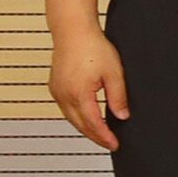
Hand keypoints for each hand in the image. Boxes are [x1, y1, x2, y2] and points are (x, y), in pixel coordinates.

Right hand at [48, 24, 128, 149]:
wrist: (73, 31)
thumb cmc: (93, 47)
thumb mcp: (114, 73)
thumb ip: (118, 97)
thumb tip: (122, 116)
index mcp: (79, 94)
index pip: (93, 124)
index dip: (105, 137)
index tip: (115, 145)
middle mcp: (64, 96)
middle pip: (80, 125)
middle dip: (95, 137)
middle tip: (110, 144)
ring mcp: (57, 92)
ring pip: (71, 118)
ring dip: (85, 128)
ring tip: (101, 134)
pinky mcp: (55, 87)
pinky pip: (66, 109)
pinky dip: (77, 117)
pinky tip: (87, 117)